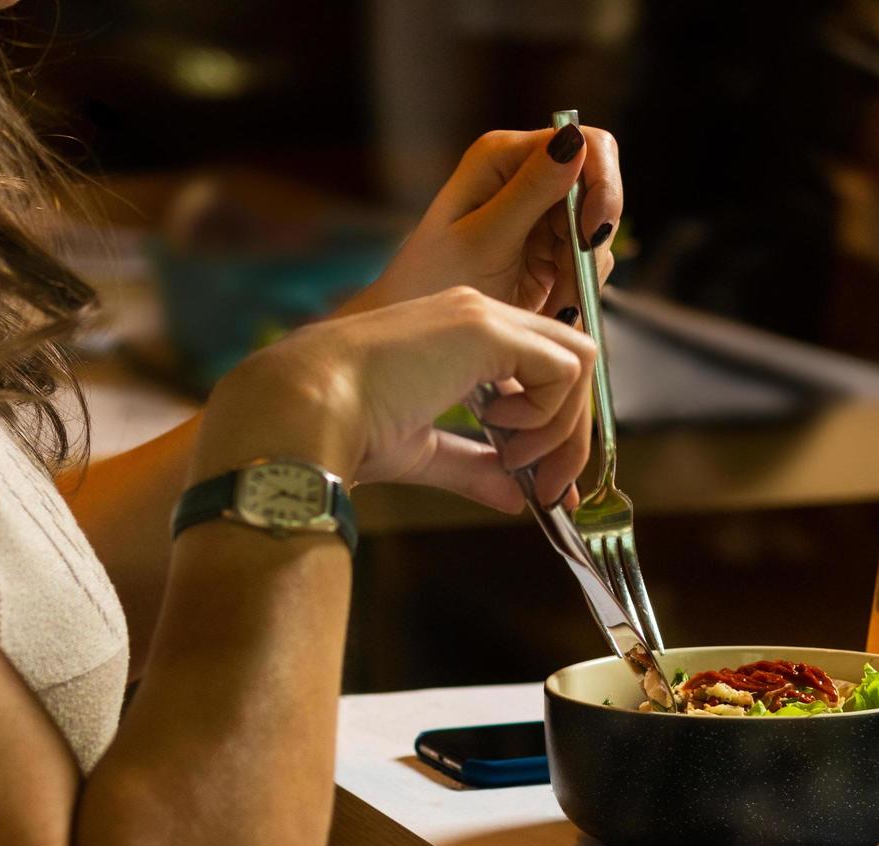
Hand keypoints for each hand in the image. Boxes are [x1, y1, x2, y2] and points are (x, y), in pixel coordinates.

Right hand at [198, 287, 595, 512]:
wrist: (301, 411)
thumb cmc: (342, 427)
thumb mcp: (422, 451)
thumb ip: (476, 467)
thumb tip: (516, 498)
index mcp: (459, 335)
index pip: (540, 367)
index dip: (555, 425)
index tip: (543, 483)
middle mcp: (477, 314)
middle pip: (569, 364)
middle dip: (570, 434)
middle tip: (548, 489)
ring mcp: (483, 315)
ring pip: (577, 363)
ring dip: (559, 428)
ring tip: (511, 461)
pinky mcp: (487, 329)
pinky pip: (564, 370)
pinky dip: (548, 415)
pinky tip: (500, 435)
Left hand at [345, 125, 622, 317]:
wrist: (426, 333)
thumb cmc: (435, 282)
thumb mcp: (485, 238)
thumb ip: (532, 190)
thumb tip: (574, 140)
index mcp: (504, 156)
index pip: (586, 143)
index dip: (602, 186)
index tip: (592, 235)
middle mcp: (526, 174)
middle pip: (599, 191)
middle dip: (590, 240)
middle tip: (565, 282)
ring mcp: (540, 210)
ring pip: (598, 231)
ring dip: (583, 271)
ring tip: (551, 301)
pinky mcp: (550, 245)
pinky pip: (589, 259)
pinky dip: (579, 284)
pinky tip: (552, 303)